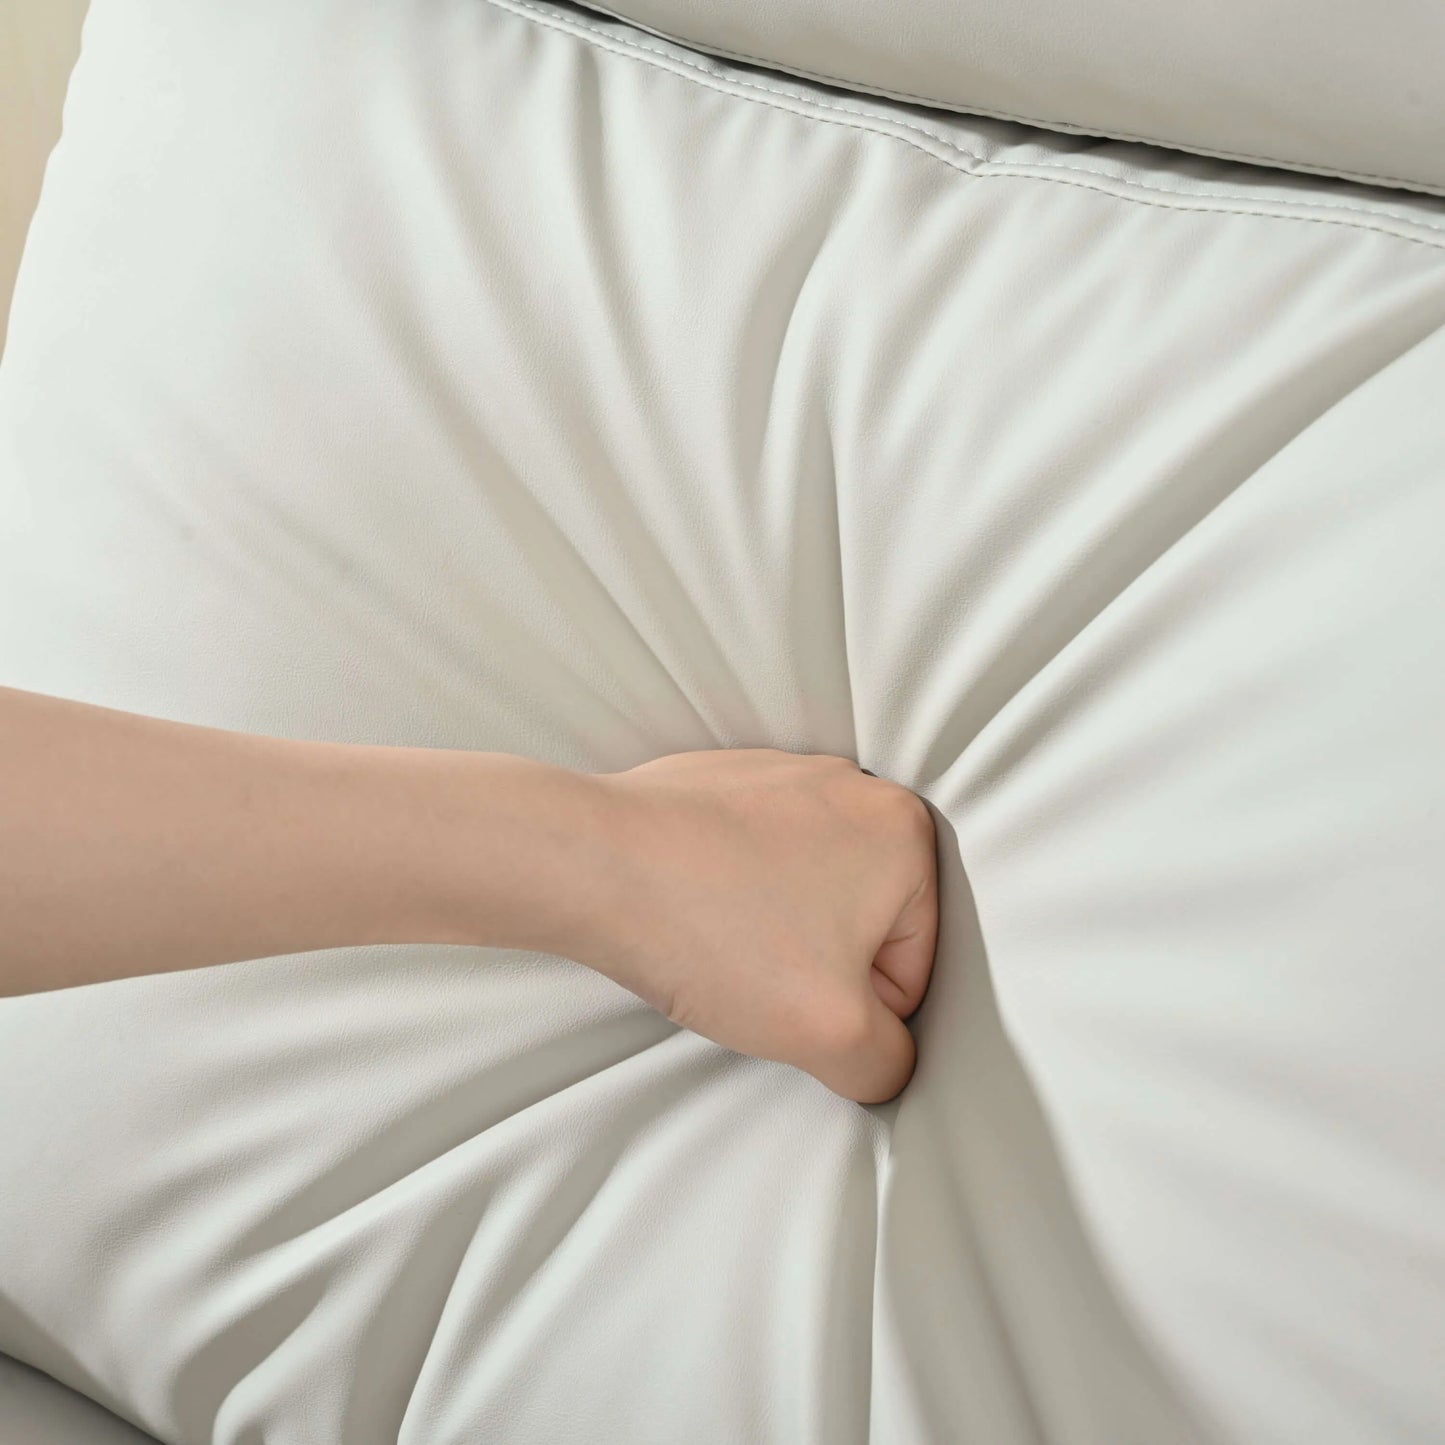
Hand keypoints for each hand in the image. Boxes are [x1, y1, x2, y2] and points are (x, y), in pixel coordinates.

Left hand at [587, 749, 938, 1103]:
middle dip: (814, 968)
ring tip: (718, 942)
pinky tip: (692, 912)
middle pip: (860, 929)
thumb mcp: (831, 1034)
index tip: (791, 997)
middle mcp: (852, 788)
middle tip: (753, 973)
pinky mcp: (725, 781)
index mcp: (904, 832)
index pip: (911, 970)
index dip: (853, 1012)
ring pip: (803, 897)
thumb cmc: (715, 932)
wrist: (590, 863)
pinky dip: (729, 897)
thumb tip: (881, 1062)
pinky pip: (751, 864)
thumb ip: (886, 1064)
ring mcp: (784, 776)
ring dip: (769, 935)